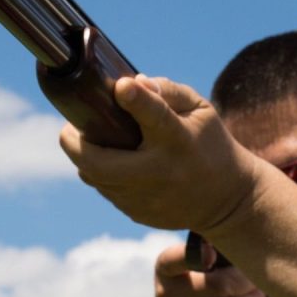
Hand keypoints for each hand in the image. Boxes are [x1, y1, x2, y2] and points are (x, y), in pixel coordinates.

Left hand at [59, 74, 261, 232]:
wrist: (226, 200)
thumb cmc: (209, 145)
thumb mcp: (201, 111)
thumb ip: (169, 92)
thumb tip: (133, 81)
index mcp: (179, 140)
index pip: (156, 118)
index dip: (137, 101)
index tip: (121, 86)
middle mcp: (160, 172)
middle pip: (100, 163)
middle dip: (74, 143)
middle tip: (69, 128)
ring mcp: (146, 199)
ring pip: (95, 178)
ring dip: (85, 157)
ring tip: (90, 141)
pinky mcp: (138, 215)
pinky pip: (106, 191)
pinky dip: (101, 174)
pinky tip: (111, 162)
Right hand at [153, 242, 265, 296]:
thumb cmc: (189, 295)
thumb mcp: (187, 274)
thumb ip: (208, 258)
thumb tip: (244, 250)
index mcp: (166, 269)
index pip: (176, 258)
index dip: (196, 254)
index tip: (213, 254)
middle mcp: (166, 294)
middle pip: (218, 285)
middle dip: (246, 283)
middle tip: (258, 283)